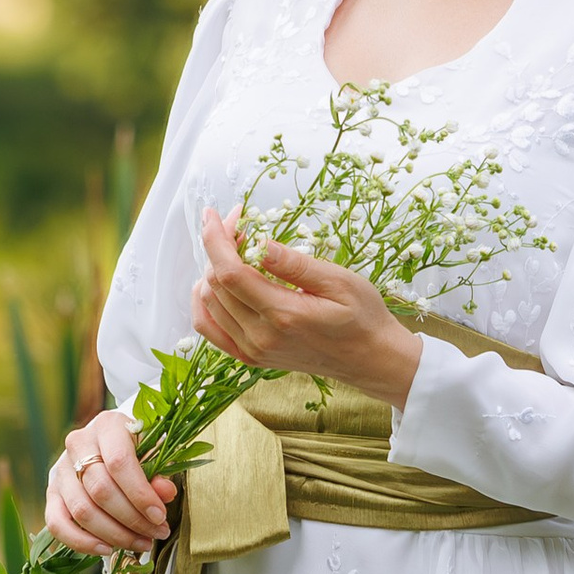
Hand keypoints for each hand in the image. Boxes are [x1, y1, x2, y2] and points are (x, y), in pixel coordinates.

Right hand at [45, 408, 176, 557]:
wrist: (111, 445)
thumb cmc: (137, 449)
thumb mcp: (154, 453)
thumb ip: (160, 472)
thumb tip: (164, 493)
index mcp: (107, 425)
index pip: (119, 462)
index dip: (140, 494)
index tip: (160, 516)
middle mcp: (78, 443)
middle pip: (101, 490)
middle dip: (132, 519)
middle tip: (156, 533)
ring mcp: (60, 469)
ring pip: (82, 510)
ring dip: (114, 534)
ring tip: (141, 543)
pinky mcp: (51, 492)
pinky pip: (57, 523)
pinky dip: (81, 542)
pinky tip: (106, 549)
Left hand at [192, 208, 424, 409]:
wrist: (369, 358)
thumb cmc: (362, 317)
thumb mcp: (339, 281)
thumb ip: (297, 265)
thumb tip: (262, 243)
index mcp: (284, 315)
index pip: (230, 274)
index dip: (216, 240)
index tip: (214, 214)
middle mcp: (261, 337)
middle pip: (216, 284)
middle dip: (218, 247)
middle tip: (239, 225)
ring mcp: (252, 350)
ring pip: (208, 303)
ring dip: (213, 269)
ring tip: (235, 249)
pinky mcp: (250, 356)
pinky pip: (210, 327)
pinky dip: (204, 300)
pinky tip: (216, 282)